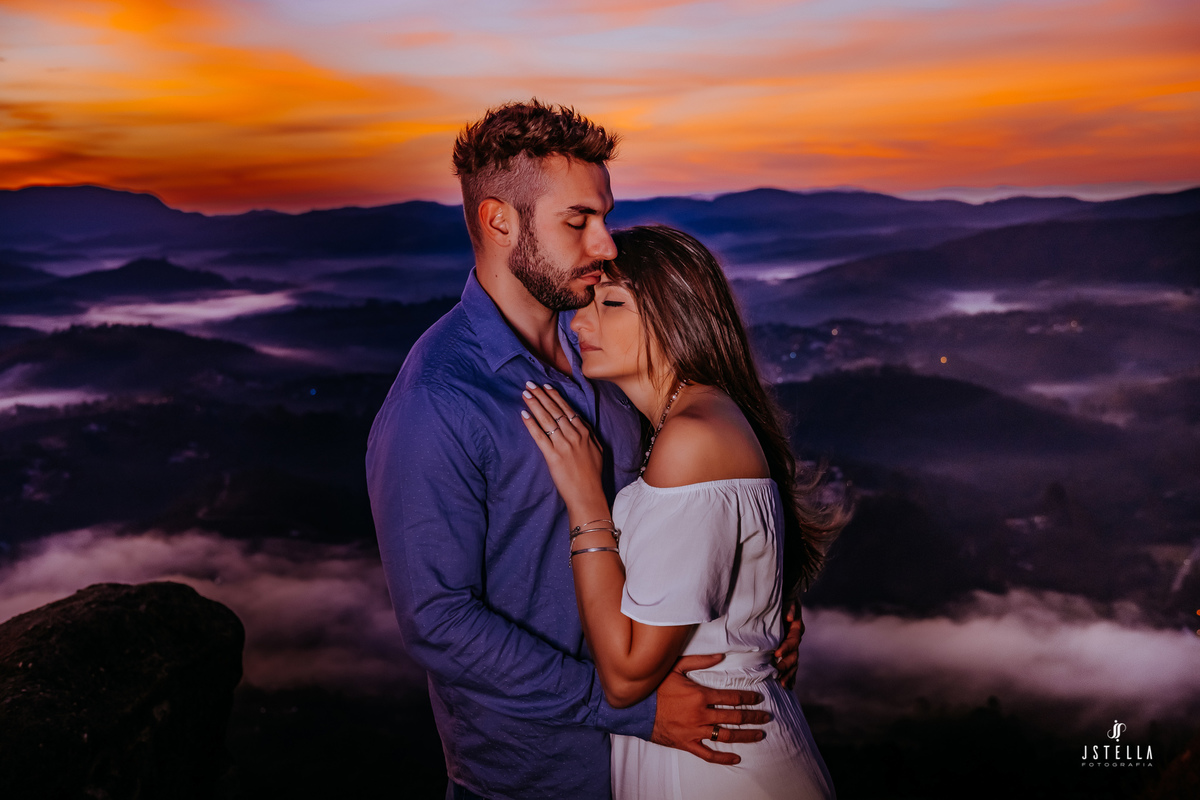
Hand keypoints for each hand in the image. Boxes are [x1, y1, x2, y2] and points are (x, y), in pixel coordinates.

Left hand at [520, 381, 604, 508]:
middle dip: (541, 395)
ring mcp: (563, 445)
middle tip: (530, 384)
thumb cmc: (593, 475)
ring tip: (525, 393)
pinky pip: (539, 436)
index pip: (568, 409)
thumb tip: (582, 425)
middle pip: (555, 410)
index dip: (555, 397)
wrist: (588, 495)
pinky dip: (531, 424)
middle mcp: (574, 435)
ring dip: (535, 404)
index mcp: (585, 432)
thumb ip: (590, 436)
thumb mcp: (597, 451)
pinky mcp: (553, 456)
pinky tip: (524, 414)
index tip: (546, 387)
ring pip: (547, 419)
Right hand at [651, 654, 771, 765]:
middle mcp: (701, 714)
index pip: (731, 697)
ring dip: (746, 736)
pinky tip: (736, 758)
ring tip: (760, 735)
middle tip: (766, 717)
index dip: (748, 698)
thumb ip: (700, 661)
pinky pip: (708, 754)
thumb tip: (721, 655)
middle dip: (753, 717)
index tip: (758, 699)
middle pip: (734, 717)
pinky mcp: (687, 743)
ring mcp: (695, 731)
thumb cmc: (655, 687)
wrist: (636, 708)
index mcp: (700, 695)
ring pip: (726, 736)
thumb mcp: (676, 668)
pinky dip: (723, 758)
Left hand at [772, 603, 803, 689]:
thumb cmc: (784, 600)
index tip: (776, 654)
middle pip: (794, 655)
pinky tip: (788, 686)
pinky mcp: (789, 650)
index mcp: (796, 628)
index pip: (792, 641)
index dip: (785, 648)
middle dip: (786, 665)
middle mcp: (796, 639)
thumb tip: (790, 617)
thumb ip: (789, 607)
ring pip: (794, 663)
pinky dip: (791, 676)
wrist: (786, 599)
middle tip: (777, 673)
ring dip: (789, 674)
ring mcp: (793, 646)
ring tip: (782, 685)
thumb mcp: (787, 600)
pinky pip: (792, 665)